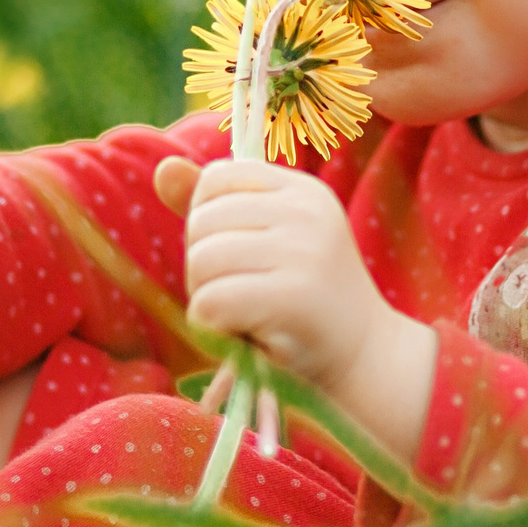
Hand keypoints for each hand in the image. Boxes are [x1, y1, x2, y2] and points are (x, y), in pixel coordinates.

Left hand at [156, 156, 399, 395]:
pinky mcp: (292, 297)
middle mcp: (306, 210)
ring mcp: (303, 251)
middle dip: (203, 266)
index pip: (217, 178)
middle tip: (240, 296)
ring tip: (242, 315)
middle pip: (203, 221)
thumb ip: (214, 206)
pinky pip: (210, 302)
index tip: (237, 257)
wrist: (365, 358)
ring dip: (205, 298)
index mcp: (301, 190)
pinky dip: (210, 327)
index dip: (207, 221)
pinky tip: (241, 336)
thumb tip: (163, 167)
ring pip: (202, 260)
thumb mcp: (264, 242)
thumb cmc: (304, 301)